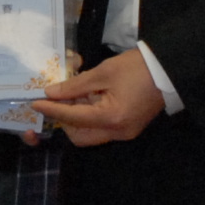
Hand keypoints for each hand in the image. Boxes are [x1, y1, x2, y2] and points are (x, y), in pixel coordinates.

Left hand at [30, 52, 166, 146]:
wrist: (168, 69)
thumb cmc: (136, 68)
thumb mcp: (103, 72)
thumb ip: (74, 85)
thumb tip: (51, 93)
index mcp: (111, 118)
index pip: (73, 118)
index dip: (52, 109)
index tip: (36, 102)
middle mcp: (118, 132)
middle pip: (80, 136)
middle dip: (65, 120)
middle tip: (58, 100)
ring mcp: (125, 133)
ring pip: (90, 134)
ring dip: (77, 118)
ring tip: (75, 95)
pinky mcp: (129, 128)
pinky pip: (102, 129)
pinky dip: (90, 117)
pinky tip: (89, 98)